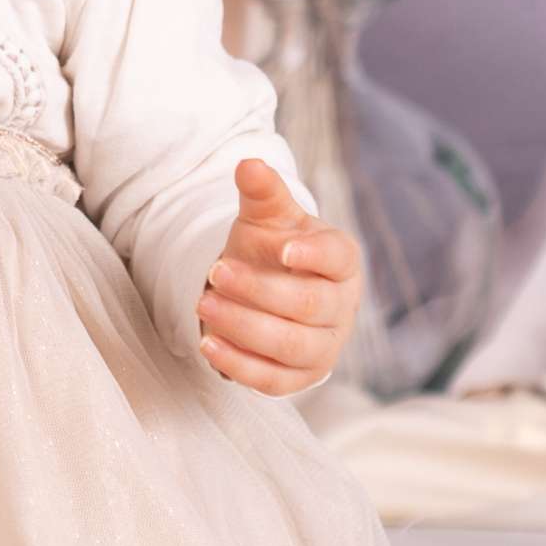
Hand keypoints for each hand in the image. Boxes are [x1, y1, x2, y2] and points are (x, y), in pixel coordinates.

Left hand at [196, 155, 357, 395]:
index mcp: (341, 261)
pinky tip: (208, 345)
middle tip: (216, 272)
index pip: (337, 259)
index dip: (313, 256)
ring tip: (204, 305)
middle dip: (259, 291)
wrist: (266, 290)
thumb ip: (261, 192)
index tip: (282, 249)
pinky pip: (274, 381)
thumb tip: (248, 164)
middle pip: (308, 306)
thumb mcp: (266, 217)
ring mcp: (324, 346)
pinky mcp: (300, 378)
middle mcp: (341, 307)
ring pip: (290, 345)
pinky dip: (240, 365)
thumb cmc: (273, 249)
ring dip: (245, 327)